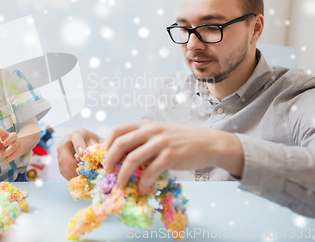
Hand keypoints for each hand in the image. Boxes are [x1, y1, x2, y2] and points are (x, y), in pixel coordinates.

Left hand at [0, 126, 23, 162]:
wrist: (15, 150)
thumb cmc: (4, 147)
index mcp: (6, 135)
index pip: (3, 131)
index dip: (0, 129)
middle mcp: (12, 138)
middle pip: (13, 136)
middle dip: (9, 139)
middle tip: (4, 143)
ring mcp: (17, 143)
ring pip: (14, 146)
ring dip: (8, 151)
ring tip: (1, 155)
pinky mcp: (20, 149)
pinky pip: (16, 153)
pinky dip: (11, 157)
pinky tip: (7, 160)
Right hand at [57, 127, 103, 180]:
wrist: (92, 150)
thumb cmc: (96, 146)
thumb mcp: (101, 145)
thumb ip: (100, 150)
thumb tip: (100, 159)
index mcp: (78, 133)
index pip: (75, 136)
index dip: (78, 144)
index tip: (82, 154)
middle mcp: (67, 140)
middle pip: (62, 149)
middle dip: (72, 163)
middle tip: (82, 172)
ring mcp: (62, 151)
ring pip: (61, 162)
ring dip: (71, 172)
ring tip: (83, 177)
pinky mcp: (61, 161)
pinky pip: (62, 170)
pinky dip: (70, 176)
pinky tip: (79, 178)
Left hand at [104, 120, 243, 193]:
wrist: (209, 144)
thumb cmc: (181, 141)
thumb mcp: (160, 134)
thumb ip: (143, 140)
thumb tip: (121, 158)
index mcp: (146, 124)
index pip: (118, 130)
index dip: (107, 143)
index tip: (105, 157)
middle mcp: (151, 130)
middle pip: (120, 144)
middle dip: (110, 160)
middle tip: (108, 173)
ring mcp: (161, 143)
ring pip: (132, 159)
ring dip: (123, 175)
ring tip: (120, 185)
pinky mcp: (171, 156)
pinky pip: (150, 172)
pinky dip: (142, 183)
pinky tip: (142, 189)